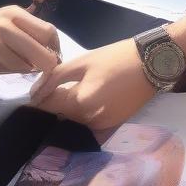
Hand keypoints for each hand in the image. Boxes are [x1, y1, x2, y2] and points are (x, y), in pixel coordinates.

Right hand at [0, 5, 61, 73]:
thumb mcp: (15, 16)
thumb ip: (34, 29)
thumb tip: (55, 51)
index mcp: (15, 15)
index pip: (47, 33)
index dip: (55, 46)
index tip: (54, 52)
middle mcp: (5, 30)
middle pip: (40, 55)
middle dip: (47, 64)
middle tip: (45, 65)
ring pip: (26, 67)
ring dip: (30, 69)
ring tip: (26, 63)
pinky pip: (11, 72)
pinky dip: (16, 71)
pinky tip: (12, 64)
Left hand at [31, 39, 155, 129]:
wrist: (151, 63)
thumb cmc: (115, 58)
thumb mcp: (82, 61)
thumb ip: (55, 77)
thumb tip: (34, 93)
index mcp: (80, 103)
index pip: (48, 106)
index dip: (39, 98)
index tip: (36, 90)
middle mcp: (90, 121)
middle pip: (61, 116)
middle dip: (55, 103)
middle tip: (55, 87)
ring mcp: (103, 127)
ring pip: (75, 122)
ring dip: (69, 111)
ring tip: (72, 92)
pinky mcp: (113, 127)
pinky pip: (90, 127)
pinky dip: (84, 118)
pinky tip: (88, 102)